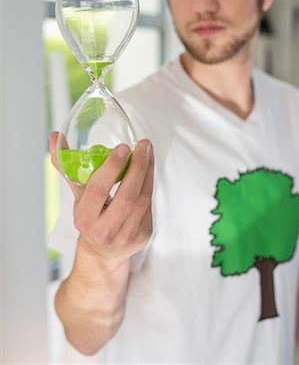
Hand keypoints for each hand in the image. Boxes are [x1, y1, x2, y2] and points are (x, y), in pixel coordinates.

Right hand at [49, 132, 153, 267]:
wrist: (103, 254)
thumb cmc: (90, 218)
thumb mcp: (77, 196)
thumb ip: (68, 167)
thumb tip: (55, 137)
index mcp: (84, 219)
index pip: (98, 191)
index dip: (111, 168)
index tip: (122, 147)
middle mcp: (105, 231)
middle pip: (126, 196)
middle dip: (137, 167)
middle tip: (142, 144)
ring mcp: (127, 235)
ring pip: (142, 199)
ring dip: (148, 171)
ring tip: (147, 150)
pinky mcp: (143, 234)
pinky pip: (149, 204)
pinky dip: (150, 182)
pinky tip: (149, 166)